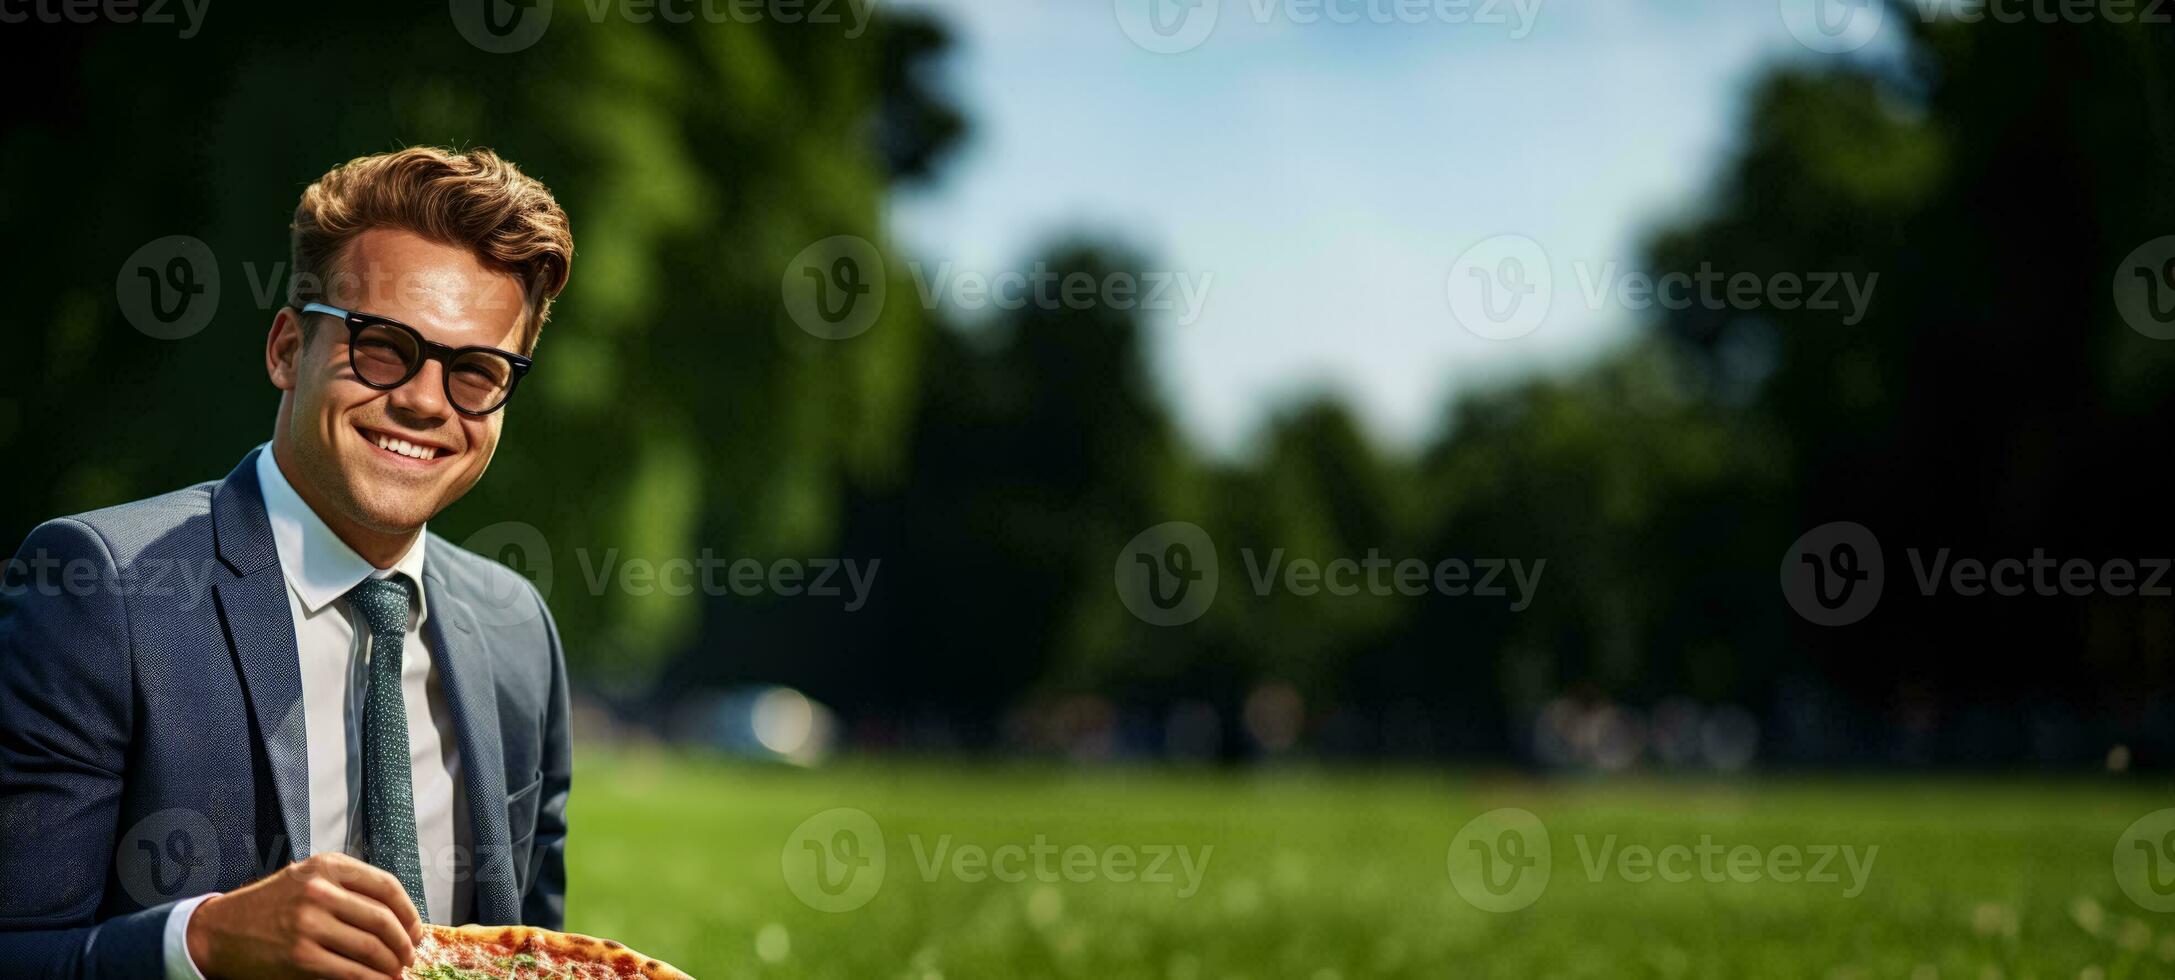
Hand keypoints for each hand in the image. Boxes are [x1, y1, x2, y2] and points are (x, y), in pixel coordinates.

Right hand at [187, 852, 423, 979]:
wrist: (219, 930)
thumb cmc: (270, 906)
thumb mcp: (307, 880)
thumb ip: (348, 889)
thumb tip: (399, 917)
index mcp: (328, 866)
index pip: (387, 887)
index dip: (410, 912)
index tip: (416, 930)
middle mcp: (320, 890)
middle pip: (384, 920)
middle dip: (405, 944)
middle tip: (410, 957)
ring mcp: (309, 924)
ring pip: (372, 948)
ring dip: (392, 965)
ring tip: (397, 972)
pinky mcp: (301, 956)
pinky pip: (352, 972)